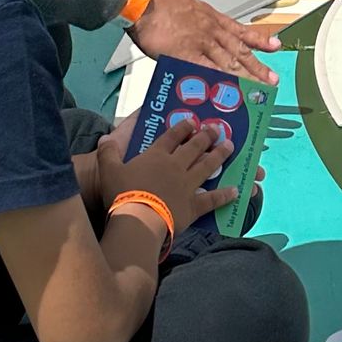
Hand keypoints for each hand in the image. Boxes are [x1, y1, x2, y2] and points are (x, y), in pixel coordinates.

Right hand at [109, 118, 233, 230]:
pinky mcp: (193, 205)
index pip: (172, 137)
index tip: (192, 121)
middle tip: (216, 130)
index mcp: (156, 156)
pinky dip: (224, 195)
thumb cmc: (122, 194)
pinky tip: (236, 191)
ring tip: (230, 147)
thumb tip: (105, 139)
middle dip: (206, 137)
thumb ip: (107, 153)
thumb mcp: (108, 170)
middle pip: (194, 147)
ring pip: (207, 166)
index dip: (183, 128)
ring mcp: (187, 184)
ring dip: (219, 156)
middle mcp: (175, 166)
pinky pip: (211, 199)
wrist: (137, 219)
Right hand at [132, 0, 274, 82]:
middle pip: (240, 51)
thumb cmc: (161, 3)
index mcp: (212, 19)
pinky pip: (207, 72)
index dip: (259, 40)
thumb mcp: (189, 7)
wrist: (145, 2)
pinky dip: (219, 83)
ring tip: (259, 89)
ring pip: (229, 63)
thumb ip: (199, 21)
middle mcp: (212, 31)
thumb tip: (201, 33)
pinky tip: (230, 93)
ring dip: (246, 78)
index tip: (275, 46)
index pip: (241, 31)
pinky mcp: (187, 55)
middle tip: (272, 79)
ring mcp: (201, 43)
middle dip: (258, 66)